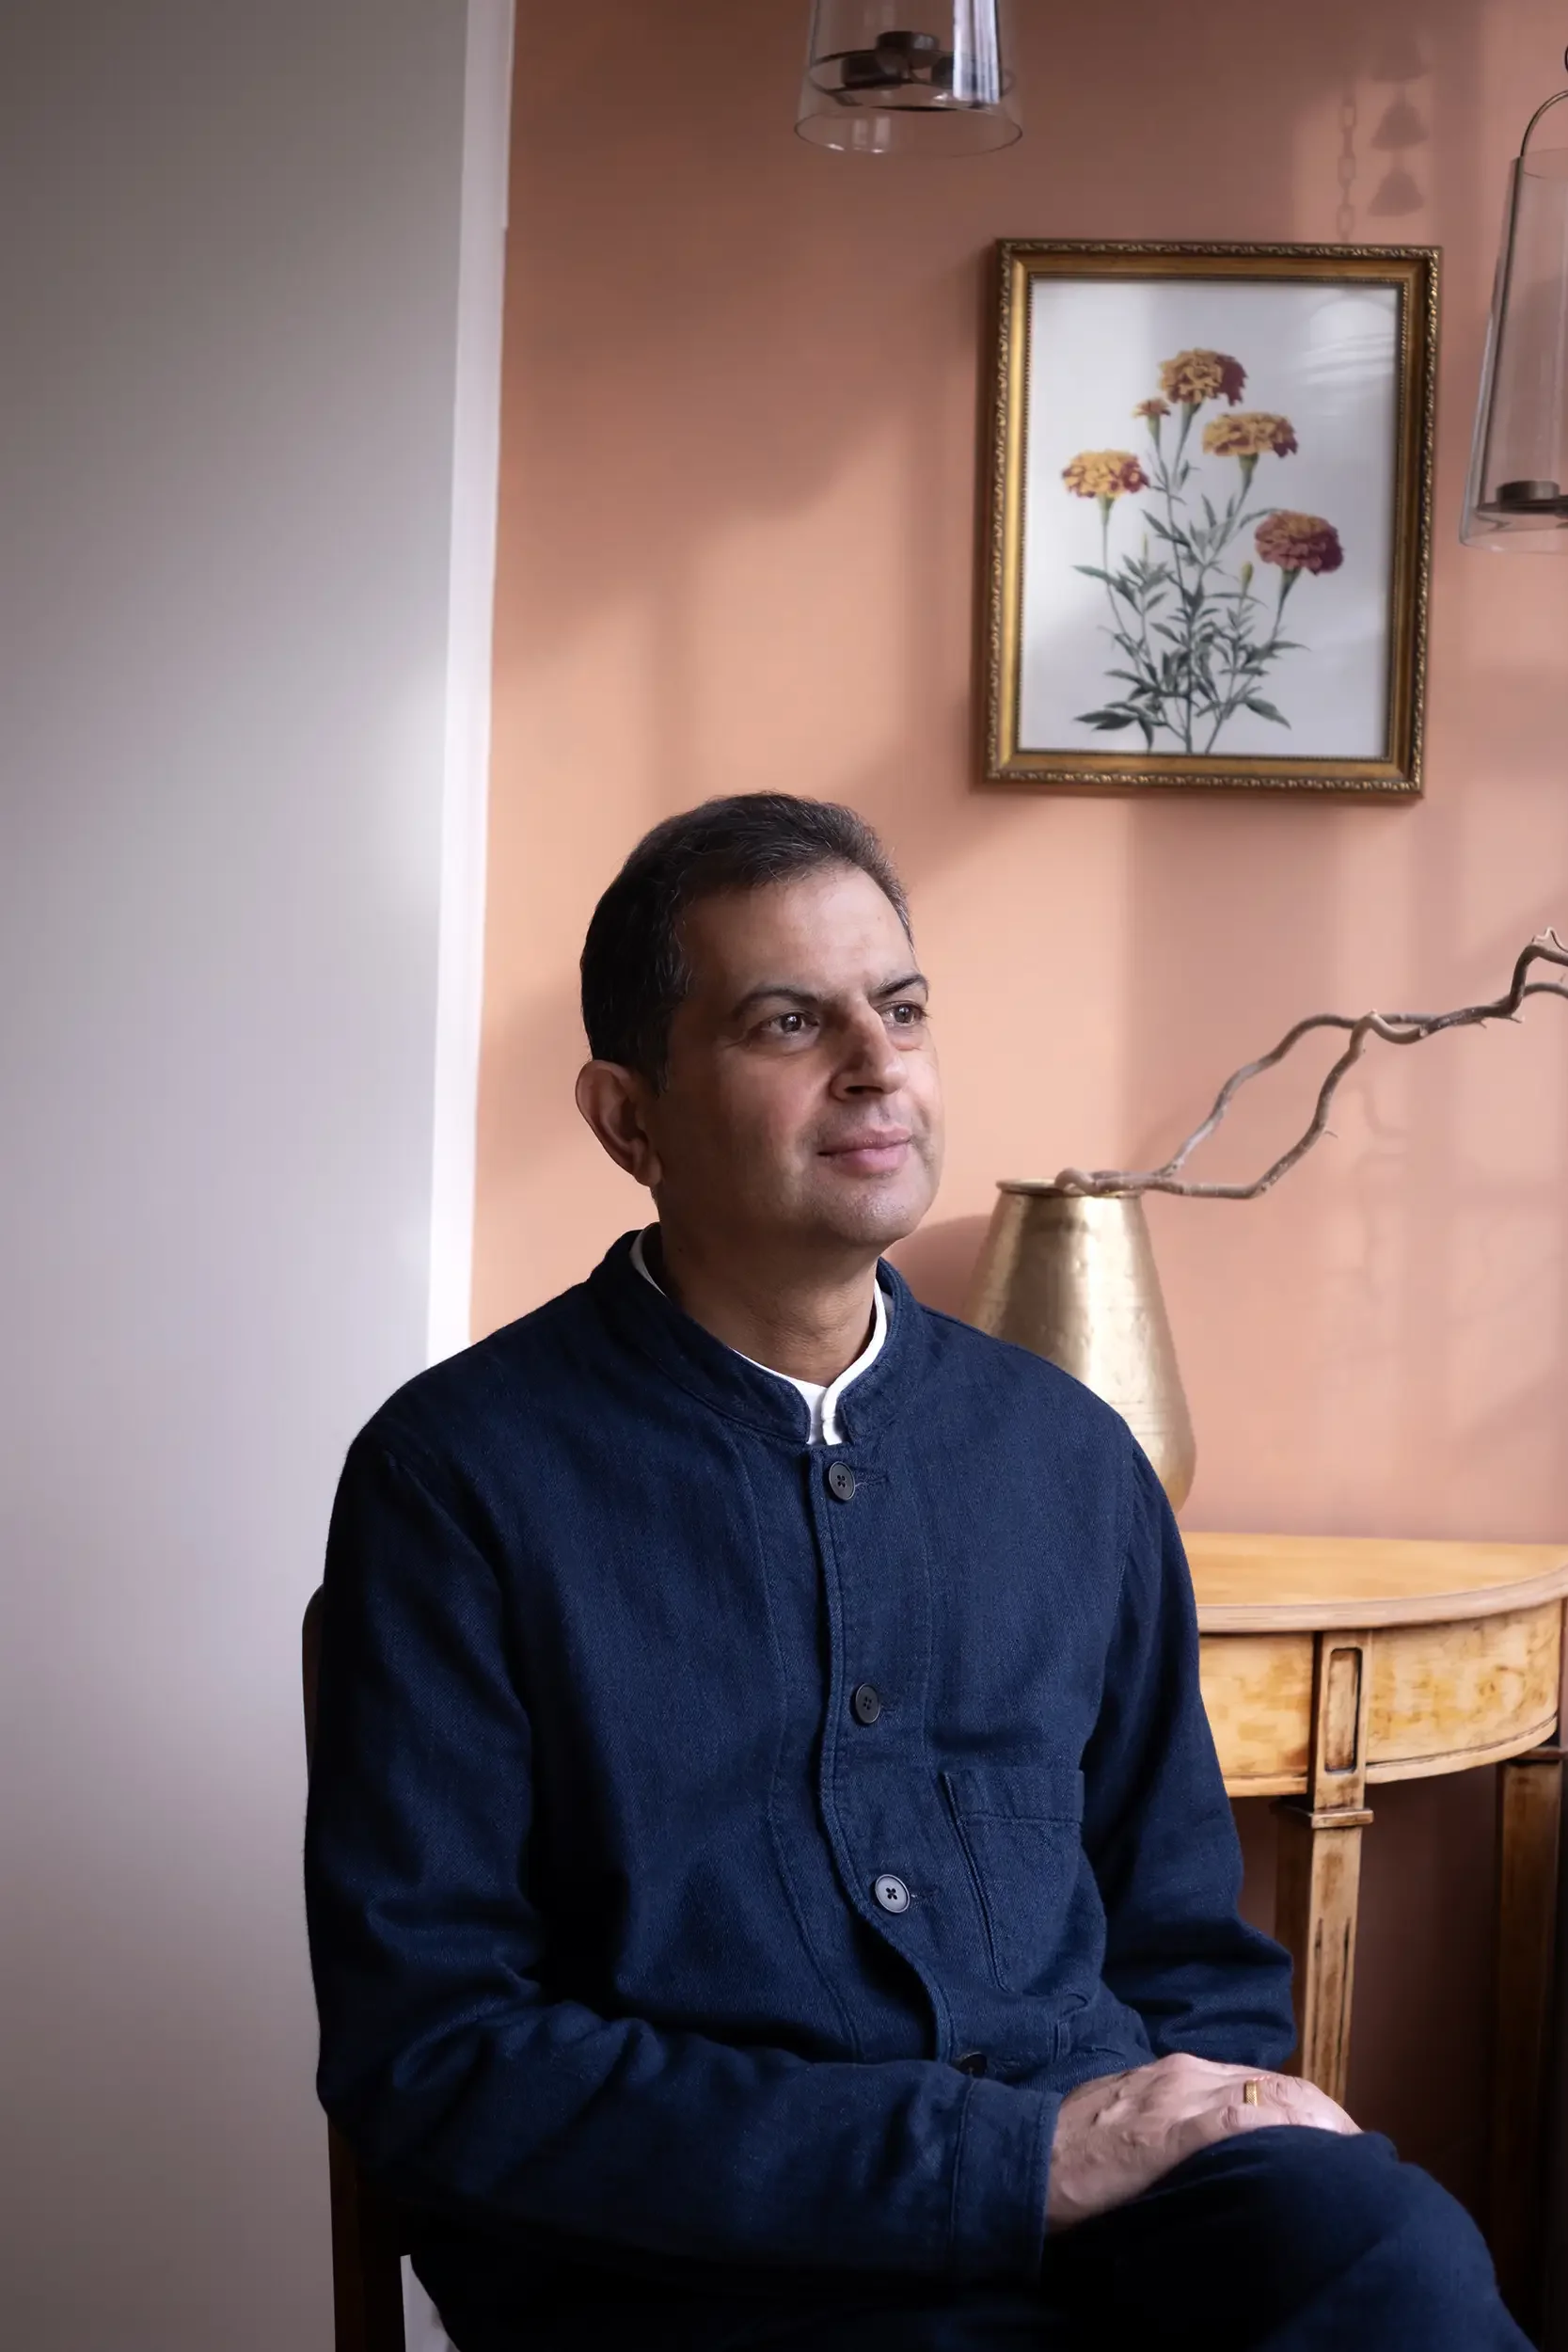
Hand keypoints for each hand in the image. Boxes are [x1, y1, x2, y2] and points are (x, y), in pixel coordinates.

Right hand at [1045, 2052, 1358, 2231]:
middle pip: (1277, 2085)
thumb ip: (1173, 2124)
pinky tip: (1311, 2150)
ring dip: (1318, 2125)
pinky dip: (1284, 2130)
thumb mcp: (1131, 2124)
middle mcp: (1186, 2074)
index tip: (1334, 2139)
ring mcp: (1179, 2097)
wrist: (1025, 2157)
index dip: (1306, 2107)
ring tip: (1351, 2159)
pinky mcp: (1171, 2128)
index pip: (1261, 2081)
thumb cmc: (1074, 2151)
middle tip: (1360, 2153)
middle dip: (1325, 2117)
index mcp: (1177, 2072)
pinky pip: (1241, 2121)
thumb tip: (1216, 2150)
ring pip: (1269, 2096)